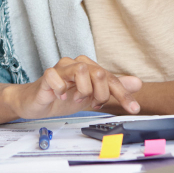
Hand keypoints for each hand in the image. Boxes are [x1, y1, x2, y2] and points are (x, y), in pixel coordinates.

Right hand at [7, 56, 141, 119]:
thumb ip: (113, 89)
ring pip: (81, 71)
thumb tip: (137, 83)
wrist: (36, 103)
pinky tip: (61, 97)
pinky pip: (57, 78)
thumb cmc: (62, 97)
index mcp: (88, 68)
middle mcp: (75, 64)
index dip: (123, 94)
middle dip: (101, 94)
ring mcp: (60, 69)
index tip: (133, 108)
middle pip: (99, 72)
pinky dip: (62, 90)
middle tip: (93, 103)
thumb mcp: (92, 97)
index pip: (111, 78)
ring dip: (83, 90)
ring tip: (77, 99)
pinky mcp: (47, 76)